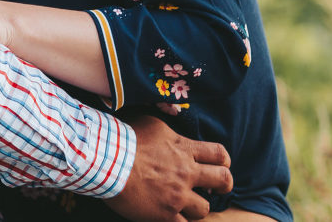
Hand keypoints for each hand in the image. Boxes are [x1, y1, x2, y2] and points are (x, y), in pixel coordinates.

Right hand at [104, 115, 232, 221]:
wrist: (108, 161)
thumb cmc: (125, 139)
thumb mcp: (152, 123)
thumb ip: (169, 128)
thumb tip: (174, 119)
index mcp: (184, 149)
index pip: (219, 154)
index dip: (224, 161)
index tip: (219, 165)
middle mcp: (186, 172)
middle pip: (223, 180)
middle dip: (224, 184)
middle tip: (216, 188)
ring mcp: (178, 195)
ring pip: (205, 208)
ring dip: (197, 206)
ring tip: (186, 204)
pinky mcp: (165, 214)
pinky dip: (178, 220)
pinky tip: (170, 216)